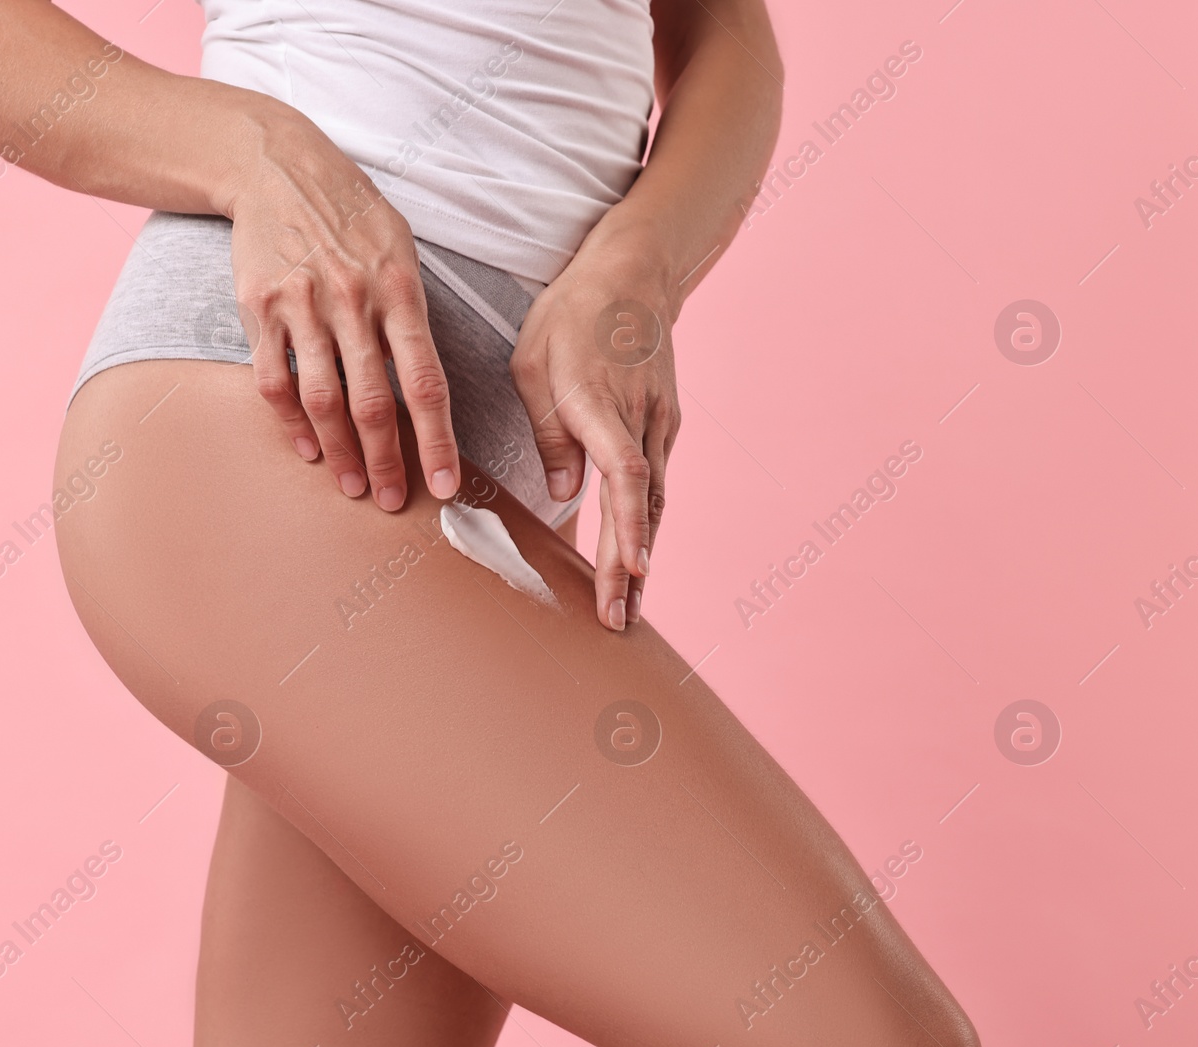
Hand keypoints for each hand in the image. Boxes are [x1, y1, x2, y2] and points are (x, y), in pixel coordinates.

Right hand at [225, 106, 460, 510]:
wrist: (277, 166)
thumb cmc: (351, 215)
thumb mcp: (400, 249)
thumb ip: (412, 314)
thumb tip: (426, 386)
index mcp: (401, 288)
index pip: (425, 380)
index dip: (436, 439)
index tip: (444, 483)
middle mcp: (353, 300)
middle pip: (373, 402)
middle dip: (387, 462)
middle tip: (395, 502)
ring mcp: (303, 305)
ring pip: (322, 400)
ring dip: (340, 453)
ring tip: (353, 487)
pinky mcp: (260, 307)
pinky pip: (274, 380)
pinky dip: (291, 423)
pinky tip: (308, 449)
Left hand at [510, 246, 681, 629]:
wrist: (633, 274)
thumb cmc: (570, 316)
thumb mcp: (533, 363)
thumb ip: (549, 431)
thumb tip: (564, 491)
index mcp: (599, 401)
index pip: (625, 474)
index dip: (629, 526)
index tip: (632, 572)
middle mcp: (638, 418)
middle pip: (643, 504)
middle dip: (630, 568)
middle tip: (619, 621)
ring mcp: (659, 423)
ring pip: (654, 501)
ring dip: (642, 557)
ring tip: (628, 610)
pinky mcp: (664, 425)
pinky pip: (654, 485)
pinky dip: (645, 526)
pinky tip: (635, 562)